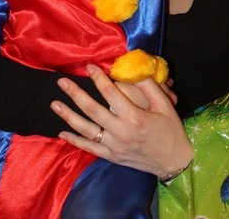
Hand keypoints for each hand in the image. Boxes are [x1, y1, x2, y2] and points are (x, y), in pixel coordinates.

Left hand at [51, 64, 192, 177]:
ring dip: (68, 116)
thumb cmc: (170, 130)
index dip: (98, 78)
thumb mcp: (164, 105)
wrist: (174, 162)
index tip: (89, 67)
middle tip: (62, 81)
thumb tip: (133, 67)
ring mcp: (114, 146)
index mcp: (135, 117)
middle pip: (92, 109)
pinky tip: (61, 131)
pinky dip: (74, 140)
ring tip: (54, 103)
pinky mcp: (111, 157)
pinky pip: (89, 148)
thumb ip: (148, 86)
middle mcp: (121, 132)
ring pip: (85, 129)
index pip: (110, 93)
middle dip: (75, 94)